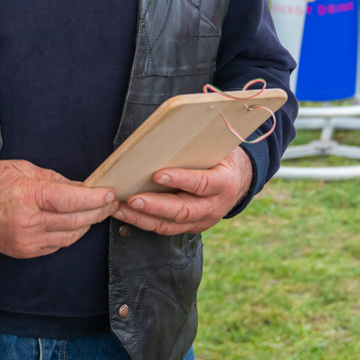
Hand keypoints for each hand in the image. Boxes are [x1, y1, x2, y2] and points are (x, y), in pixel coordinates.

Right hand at [0, 159, 117, 258]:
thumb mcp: (23, 169)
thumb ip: (55, 180)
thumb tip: (82, 187)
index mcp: (26, 196)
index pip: (71, 201)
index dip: (96, 198)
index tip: (111, 193)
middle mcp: (26, 223)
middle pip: (75, 221)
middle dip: (98, 211)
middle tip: (111, 202)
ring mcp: (25, 241)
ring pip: (69, 236)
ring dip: (87, 224)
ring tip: (97, 211)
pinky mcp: (23, 252)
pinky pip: (56, 245)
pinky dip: (69, 234)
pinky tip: (74, 222)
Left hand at [111, 145, 253, 235]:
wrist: (239, 179)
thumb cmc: (222, 157)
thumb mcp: (218, 147)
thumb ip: (198, 145)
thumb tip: (168, 131)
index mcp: (225, 182)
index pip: (203, 184)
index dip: (182, 180)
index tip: (158, 174)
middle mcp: (215, 206)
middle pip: (184, 210)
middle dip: (155, 206)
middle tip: (132, 199)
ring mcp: (203, 220)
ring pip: (171, 224)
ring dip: (143, 218)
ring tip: (120, 209)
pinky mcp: (192, 227)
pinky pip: (167, 228)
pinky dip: (145, 222)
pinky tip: (126, 214)